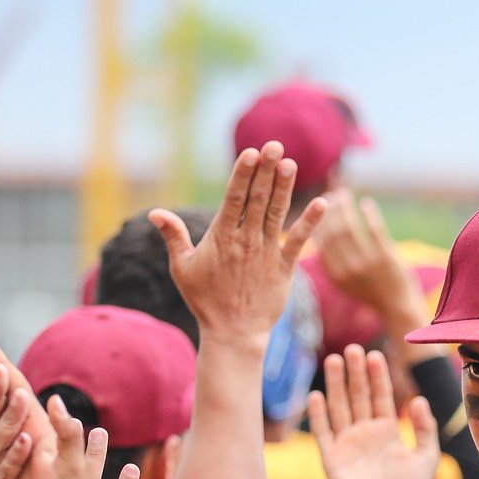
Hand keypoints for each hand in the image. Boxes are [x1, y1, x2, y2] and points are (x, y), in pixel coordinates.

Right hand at [152, 141, 325, 346]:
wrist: (233, 334)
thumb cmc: (205, 301)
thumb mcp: (183, 268)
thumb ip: (173, 237)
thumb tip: (154, 213)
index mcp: (222, 237)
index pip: (234, 199)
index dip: (244, 174)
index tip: (252, 152)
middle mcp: (246, 241)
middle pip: (257, 199)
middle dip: (266, 171)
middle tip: (275, 144)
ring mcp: (266, 254)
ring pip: (276, 214)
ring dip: (284, 188)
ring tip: (291, 162)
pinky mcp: (284, 269)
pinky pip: (298, 242)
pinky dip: (311, 223)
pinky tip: (324, 203)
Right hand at [309, 344, 440, 478]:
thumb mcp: (426, 458)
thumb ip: (425, 429)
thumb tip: (417, 400)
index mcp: (386, 433)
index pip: (380, 397)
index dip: (378, 376)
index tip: (375, 354)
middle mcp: (364, 435)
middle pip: (358, 396)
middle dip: (355, 373)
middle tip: (352, 348)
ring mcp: (346, 445)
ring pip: (339, 407)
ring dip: (335, 384)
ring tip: (333, 360)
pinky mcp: (331, 459)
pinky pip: (323, 432)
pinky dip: (318, 414)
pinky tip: (316, 395)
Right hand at [314, 189, 424, 328]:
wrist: (397, 307)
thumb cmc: (370, 291)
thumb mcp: (344, 282)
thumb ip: (330, 263)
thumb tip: (318, 236)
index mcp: (335, 274)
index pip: (321, 242)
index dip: (318, 221)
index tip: (319, 207)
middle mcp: (348, 268)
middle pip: (334, 231)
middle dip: (330, 210)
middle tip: (331, 196)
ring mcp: (367, 262)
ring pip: (350, 227)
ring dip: (345, 208)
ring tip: (344, 195)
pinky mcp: (385, 256)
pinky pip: (374, 228)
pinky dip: (368, 213)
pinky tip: (366, 204)